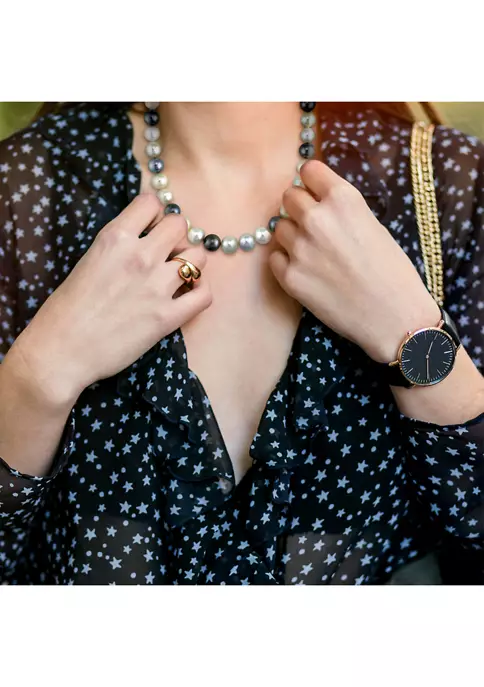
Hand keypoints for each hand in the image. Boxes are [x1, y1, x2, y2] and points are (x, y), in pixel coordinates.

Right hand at [6, 194, 211, 405]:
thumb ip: (118, 248)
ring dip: (190, 264)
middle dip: (176, 237)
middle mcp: (140, 256)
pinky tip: (188, 295)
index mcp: (114, 238)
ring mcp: (157, 286)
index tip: (151, 229)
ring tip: (177, 276)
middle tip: (166, 254)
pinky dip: (200, 291)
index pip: (151, 202)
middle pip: (180, 225)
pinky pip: (204, 294)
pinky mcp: (168, 317)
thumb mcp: (88, 261)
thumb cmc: (65, 310)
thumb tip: (144, 242)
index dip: (155, 215)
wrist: (61, 351)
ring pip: (197, 257)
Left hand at [269, 160, 440, 362]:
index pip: (309, 170)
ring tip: (314, 254)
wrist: (393, 316)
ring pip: (279, 228)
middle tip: (315, 227)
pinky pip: (274, 257)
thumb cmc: (392, 271)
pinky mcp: (289, 276)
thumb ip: (341, 210)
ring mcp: (299, 248)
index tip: (315, 192)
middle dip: (300, 208)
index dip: (312, 182)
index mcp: (343, 199)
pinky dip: (286, 262)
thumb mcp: (373, 225)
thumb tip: (316, 202)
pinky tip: (307, 272)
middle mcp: (317, 218)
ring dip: (292, 236)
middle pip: (289, 196)